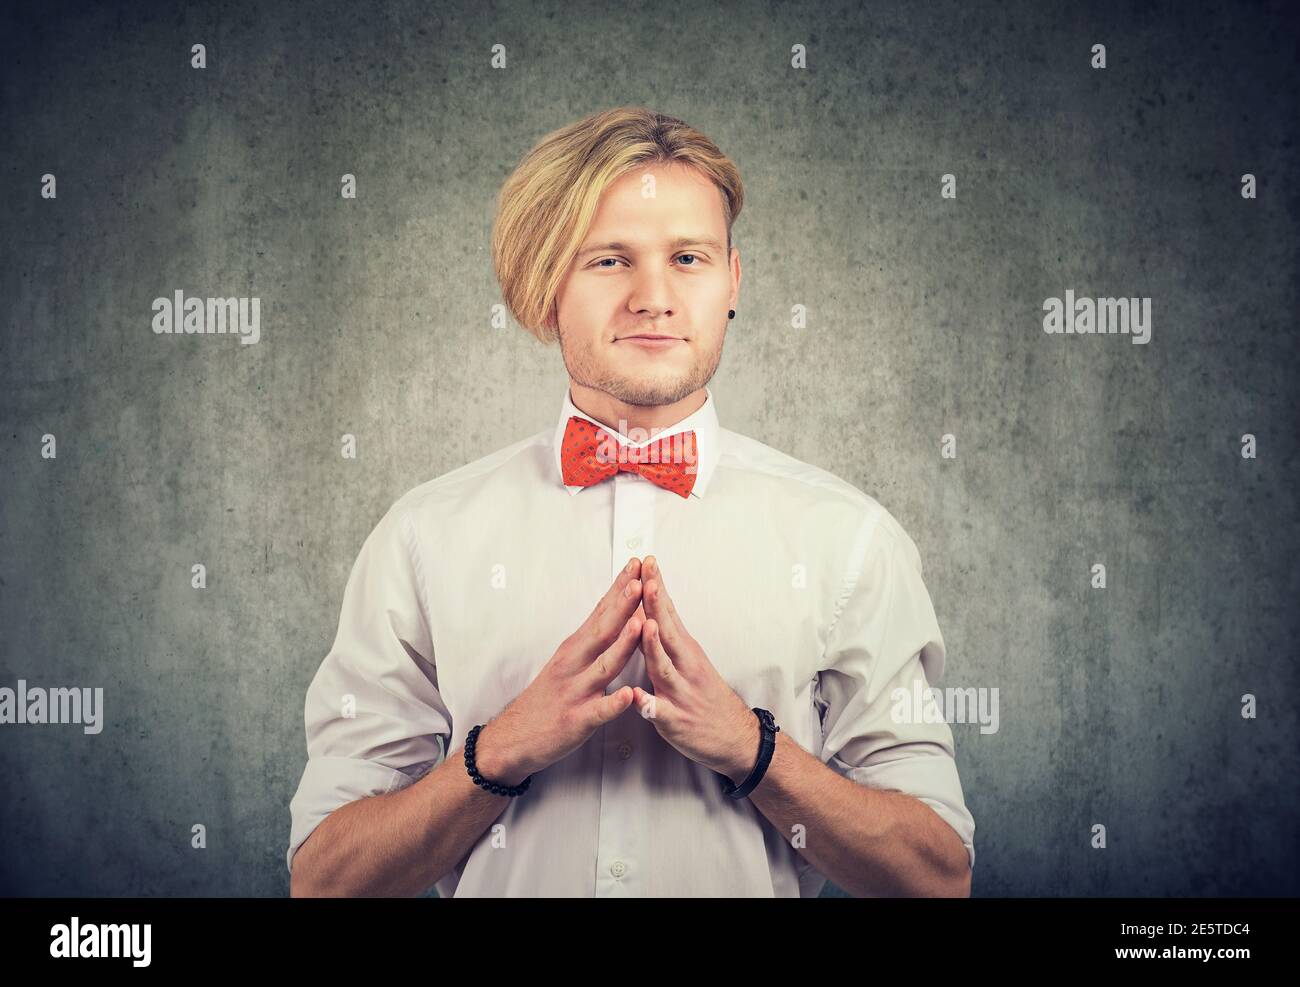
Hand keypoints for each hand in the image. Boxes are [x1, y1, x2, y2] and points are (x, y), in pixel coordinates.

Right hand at [475, 559, 645, 785]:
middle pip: (602, 631)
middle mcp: (573, 664)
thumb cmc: (547, 698)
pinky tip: (629, 695)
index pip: (600, 612)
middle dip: (623, 605)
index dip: (618, 588)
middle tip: (640, 580)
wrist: (512, 738)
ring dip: (623, 644)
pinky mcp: (575, 721)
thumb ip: (590, 639)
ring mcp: (574, 692)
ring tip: (641, 624)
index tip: (635, 564)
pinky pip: (598, 711)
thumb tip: (613, 609)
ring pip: (604, 666)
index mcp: (574, 648)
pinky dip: (614, 703)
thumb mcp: (566, 660)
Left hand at [632, 556, 759, 782]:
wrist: (736, 737)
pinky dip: (649, 705)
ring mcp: (681, 692)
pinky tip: (638, 699)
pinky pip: (661, 712)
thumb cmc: (705, 694)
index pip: (669, 612)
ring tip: (645, 626)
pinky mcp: (676, 720)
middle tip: (646, 578)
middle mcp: (685, 666)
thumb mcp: (690, 659)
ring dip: (654, 646)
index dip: (657, 587)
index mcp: (685, 649)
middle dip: (655, 604)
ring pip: (664, 667)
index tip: (647, 561)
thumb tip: (651, 604)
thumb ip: (668, 635)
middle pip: (667, 630)